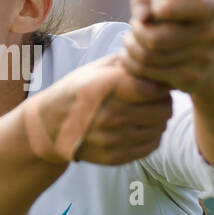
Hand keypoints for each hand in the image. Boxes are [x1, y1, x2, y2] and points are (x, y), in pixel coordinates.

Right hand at [33, 53, 172, 165]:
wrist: (49, 126)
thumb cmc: (76, 92)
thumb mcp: (95, 69)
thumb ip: (126, 62)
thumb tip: (156, 57)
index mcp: (105, 88)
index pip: (155, 87)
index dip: (161, 84)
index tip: (158, 82)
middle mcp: (109, 115)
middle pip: (163, 109)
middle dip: (164, 101)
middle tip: (155, 98)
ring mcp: (112, 139)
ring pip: (160, 128)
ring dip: (158, 119)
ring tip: (146, 112)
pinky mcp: (115, 157)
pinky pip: (152, 145)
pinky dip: (152, 135)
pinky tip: (139, 127)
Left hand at [120, 0, 213, 93]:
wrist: (203, 56)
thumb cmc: (175, 17)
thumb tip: (143, 17)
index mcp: (210, 6)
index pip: (188, 6)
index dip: (165, 7)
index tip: (155, 8)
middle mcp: (211, 34)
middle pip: (156, 39)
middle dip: (136, 31)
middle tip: (134, 26)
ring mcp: (202, 60)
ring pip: (148, 56)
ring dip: (130, 47)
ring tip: (130, 40)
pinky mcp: (190, 80)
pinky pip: (148, 72)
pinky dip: (131, 64)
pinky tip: (131, 57)